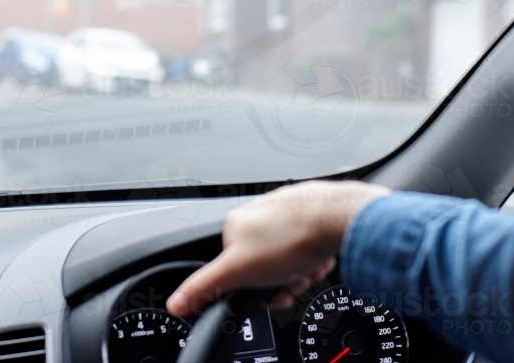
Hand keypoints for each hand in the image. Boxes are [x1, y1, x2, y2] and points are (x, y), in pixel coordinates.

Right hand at [166, 180, 389, 316]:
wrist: (338, 219)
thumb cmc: (291, 237)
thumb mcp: (238, 271)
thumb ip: (205, 286)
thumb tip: (175, 302)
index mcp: (235, 223)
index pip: (235, 266)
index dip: (252, 287)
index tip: (268, 293)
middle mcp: (258, 213)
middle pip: (265, 265)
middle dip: (281, 281)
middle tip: (293, 281)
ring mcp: (286, 211)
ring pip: (289, 257)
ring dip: (300, 271)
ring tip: (309, 268)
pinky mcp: (310, 214)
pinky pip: (309, 245)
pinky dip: (316, 257)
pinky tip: (320, 258)